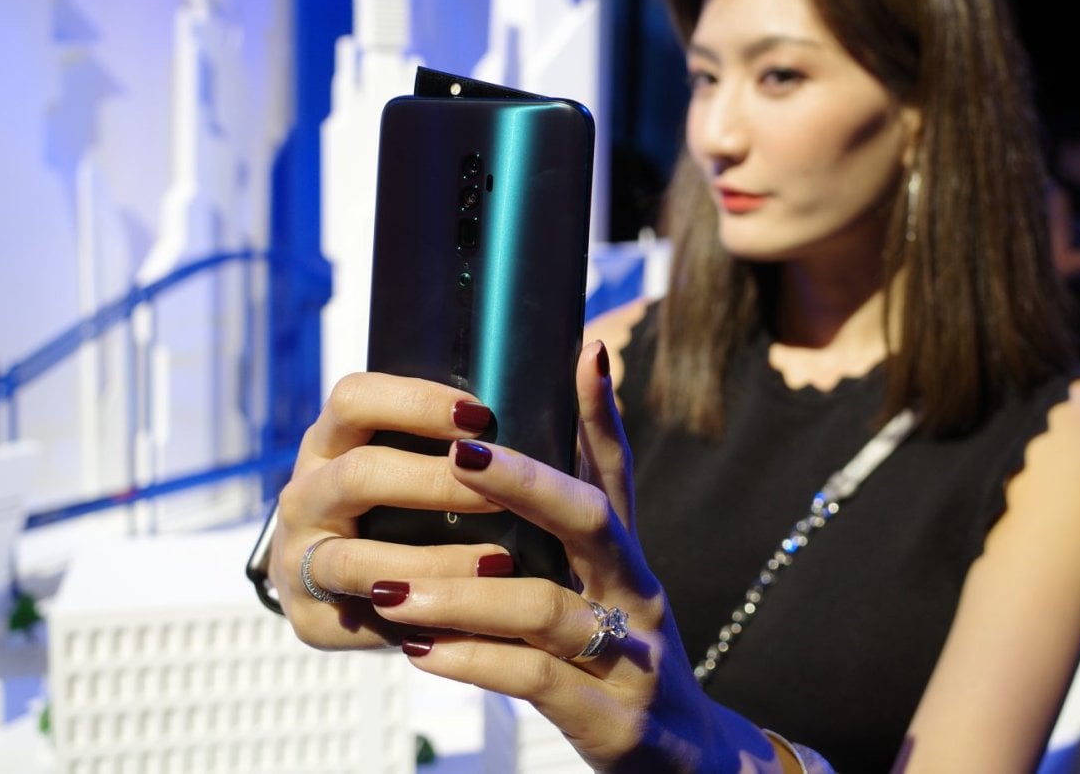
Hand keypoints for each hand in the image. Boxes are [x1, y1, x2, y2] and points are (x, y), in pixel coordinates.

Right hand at [268, 372, 509, 647]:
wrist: (344, 588)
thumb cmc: (400, 510)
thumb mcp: (410, 463)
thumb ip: (453, 439)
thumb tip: (555, 395)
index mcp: (330, 441)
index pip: (354, 399)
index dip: (415, 402)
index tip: (480, 415)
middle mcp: (305, 494)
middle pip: (359, 475)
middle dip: (435, 484)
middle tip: (499, 497)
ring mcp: (297, 558)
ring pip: (357, 559)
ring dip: (434, 562)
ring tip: (500, 565)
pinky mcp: (308, 618)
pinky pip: (365, 618)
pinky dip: (420, 617)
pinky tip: (468, 618)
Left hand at [362, 341, 778, 772]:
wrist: (687, 761)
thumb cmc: (620, 661)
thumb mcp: (601, 590)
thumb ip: (557, 535)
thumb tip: (499, 466)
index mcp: (627, 556)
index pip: (616, 469)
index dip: (601, 410)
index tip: (584, 347)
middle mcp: (638, 592)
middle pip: (591, 518)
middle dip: (524, 481)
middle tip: (457, 453)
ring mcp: (633, 655)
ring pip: (546, 607)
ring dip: (461, 594)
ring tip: (392, 586)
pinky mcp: (615, 718)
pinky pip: (535, 681)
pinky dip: (473, 662)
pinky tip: (421, 652)